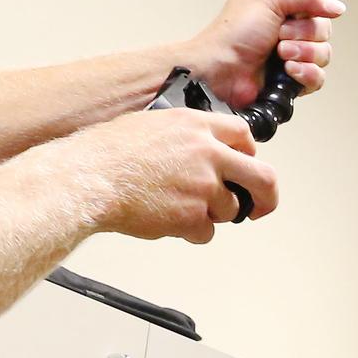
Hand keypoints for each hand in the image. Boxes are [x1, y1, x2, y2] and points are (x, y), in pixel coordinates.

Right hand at [76, 107, 277, 242]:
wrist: (91, 178)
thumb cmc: (109, 153)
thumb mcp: (152, 125)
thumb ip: (184, 136)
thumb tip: (199, 151)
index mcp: (197, 126)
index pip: (244, 136)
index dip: (250, 154)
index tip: (248, 166)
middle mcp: (207, 153)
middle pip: (262, 176)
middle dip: (266, 196)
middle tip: (261, 206)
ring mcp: (203, 185)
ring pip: (230, 210)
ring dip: (211, 215)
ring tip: (180, 209)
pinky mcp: (192, 215)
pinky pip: (206, 232)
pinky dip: (191, 232)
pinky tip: (169, 221)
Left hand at [187, 0, 345, 111]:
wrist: (219, 71)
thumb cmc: (231, 34)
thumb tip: (337, 6)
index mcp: (283, 9)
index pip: (318, 8)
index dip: (312, 12)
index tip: (293, 15)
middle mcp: (289, 33)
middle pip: (324, 32)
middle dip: (305, 34)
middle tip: (280, 36)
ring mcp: (291, 59)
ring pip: (323, 55)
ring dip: (304, 53)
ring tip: (280, 55)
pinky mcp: (291, 83)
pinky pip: (317, 79)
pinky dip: (306, 73)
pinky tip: (289, 72)